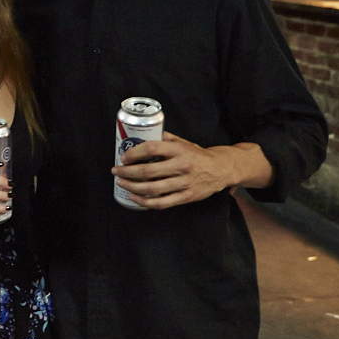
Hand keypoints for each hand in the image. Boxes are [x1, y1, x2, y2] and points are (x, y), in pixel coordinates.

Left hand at [114, 132, 268, 208]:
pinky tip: (134, 197)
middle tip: (116, 171)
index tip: (123, 157)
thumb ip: (164, 139)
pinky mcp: (186, 197)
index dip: (134, 153)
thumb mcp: (183, 142)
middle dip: (127, 172)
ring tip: (121, 182)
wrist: (222, 169)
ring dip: (132, 187)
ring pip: (153, 189)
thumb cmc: (198, 155)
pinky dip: (145, 201)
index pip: (151, 148)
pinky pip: (162, 202)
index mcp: (179, 150)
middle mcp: (181, 166)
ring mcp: (184, 183)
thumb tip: (143, 135)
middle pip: (148, 171)